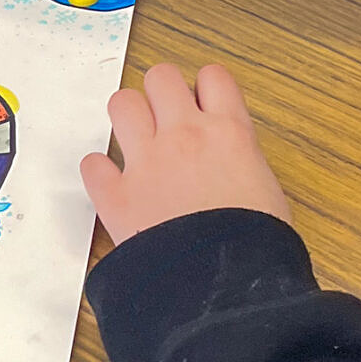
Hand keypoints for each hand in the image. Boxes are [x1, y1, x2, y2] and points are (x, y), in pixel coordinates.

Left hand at [80, 63, 293, 246]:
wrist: (224, 284)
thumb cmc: (255, 246)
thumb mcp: (267, 191)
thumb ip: (243, 162)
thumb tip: (233, 162)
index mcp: (229, 133)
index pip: (213, 77)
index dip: (206, 87)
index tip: (204, 102)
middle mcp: (184, 136)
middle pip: (161, 76)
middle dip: (162, 92)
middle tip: (166, 116)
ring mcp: (147, 162)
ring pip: (121, 103)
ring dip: (127, 116)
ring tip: (136, 138)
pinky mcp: (117, 195)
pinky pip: (93, 164)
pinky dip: (99, 172)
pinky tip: (113, 182)